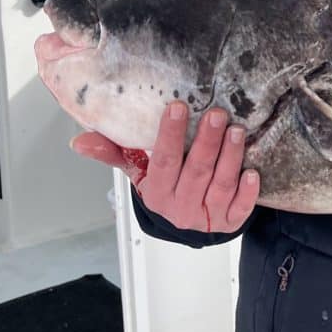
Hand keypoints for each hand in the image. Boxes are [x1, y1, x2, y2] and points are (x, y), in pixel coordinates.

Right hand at [70, 101, 259, 232]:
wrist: (188, 225)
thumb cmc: (166, 188)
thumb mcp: (140, 173)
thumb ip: (115, 153)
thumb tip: (78, 141)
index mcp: (158, 192)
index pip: (164, 161)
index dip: (171, 135)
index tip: (178, 107)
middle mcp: (181, 206)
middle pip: (196, 171)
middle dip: (207, 141)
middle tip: (217, 113)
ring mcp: (207, 216)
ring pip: (220, 184)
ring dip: (230, 157)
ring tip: (237, 130)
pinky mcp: (231, 222)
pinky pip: (240, 208)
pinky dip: (247, 192)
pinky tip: (252, 172)